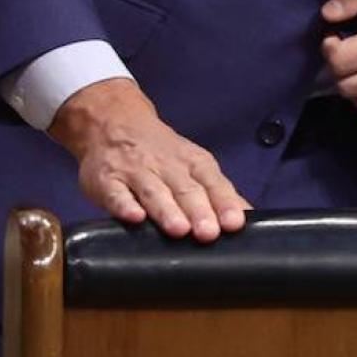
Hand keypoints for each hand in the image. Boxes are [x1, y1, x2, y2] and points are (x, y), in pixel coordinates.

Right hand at [49, 78, 249, 240]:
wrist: (116, 122)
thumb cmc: (163, 153)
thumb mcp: (193, 164)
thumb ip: (217, 191)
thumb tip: (249, 217)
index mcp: (193, 162)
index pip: (213, 182)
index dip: (224, 203)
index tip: (234, 223)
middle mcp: (167, 165)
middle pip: (186, 189)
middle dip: (199, 211)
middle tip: (209, 233)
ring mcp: (135, 172)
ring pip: (154, 192)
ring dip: (167, 210)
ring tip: (179, 230)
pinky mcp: (107, 181)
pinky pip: (116, 194)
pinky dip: (125, 205)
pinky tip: (134, 218)